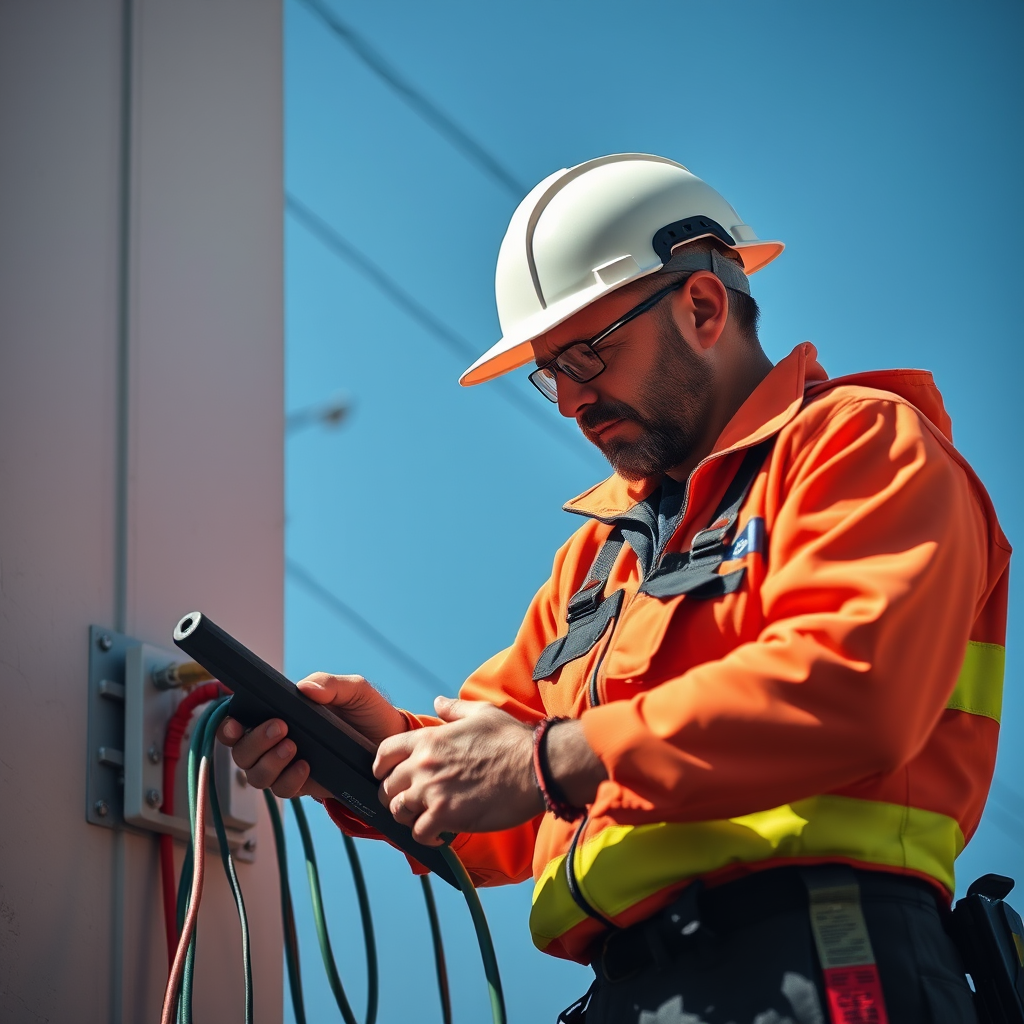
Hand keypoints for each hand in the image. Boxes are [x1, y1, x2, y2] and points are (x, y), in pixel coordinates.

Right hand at [217, 672, 407, 798]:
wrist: (392, 744)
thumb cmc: (368, 712)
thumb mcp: (355, 691)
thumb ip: (331, 684)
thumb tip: (304, 688)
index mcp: (282, 712)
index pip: (240, 720)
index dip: (228, 724)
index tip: (234, 722)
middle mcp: (278, 740)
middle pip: (241, 751)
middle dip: (253, 742)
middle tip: (280, 727)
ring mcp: (288, 764)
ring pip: (255, 775)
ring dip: (268, 762)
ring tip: (293, 747)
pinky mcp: (304, 784)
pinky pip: (282, 789)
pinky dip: (288, 779)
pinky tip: (306, 766)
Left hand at [373, 697, 544, 845]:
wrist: (535, 767)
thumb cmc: (511, 739)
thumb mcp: (481, 713)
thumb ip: (454, 709)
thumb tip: (438, 702)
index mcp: (429, 739)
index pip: (385, 752)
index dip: (380, 765)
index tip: (384, 774)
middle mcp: (424, 765)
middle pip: (387, 786)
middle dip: (394, 794)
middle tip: (407, 801)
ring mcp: (432, 791)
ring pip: (398, 811)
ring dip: (407, 816)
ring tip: (421, 818)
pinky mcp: (445, 816)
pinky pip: (419, 833)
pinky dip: (425, 836)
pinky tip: (437, 834)